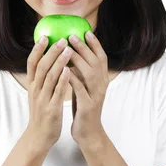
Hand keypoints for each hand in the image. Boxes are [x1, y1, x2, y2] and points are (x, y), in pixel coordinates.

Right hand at [25, 36, 72, 150]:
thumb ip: (42, 78)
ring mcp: (43, 99)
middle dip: (51, 51)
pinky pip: (57, 91)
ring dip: (59, 61)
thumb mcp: (38, 93)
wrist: (39, 136)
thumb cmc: (41, 112)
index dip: (37, 49)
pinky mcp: (51, 108)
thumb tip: (48, 60)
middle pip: (42, 66)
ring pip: (50, 76)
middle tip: (62, 39)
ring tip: (68, 49)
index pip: (32, 63)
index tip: (44, 36)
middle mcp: (35, 89)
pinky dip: (62, 80)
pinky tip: (69, 70)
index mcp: (32, 85)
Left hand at [65, 31, 109, 146]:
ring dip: (78, 60)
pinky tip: (63, 71)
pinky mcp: (88, 106)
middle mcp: (102, 86)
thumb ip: (83, 73)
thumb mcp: (85, 87)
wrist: (88, 133)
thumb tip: (73, 55)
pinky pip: (80, 89)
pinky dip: (72, 79)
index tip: (87, 32)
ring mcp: (96, 96)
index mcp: (102, 80)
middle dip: (84, 47)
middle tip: (72, 35)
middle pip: (96, 62)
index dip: (95, 44)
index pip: (102, 58)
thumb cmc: (84, 107)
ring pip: (90, 73)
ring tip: (67, 49)